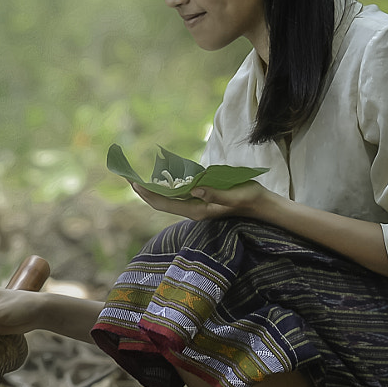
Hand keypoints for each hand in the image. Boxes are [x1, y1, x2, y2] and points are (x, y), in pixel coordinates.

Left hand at [130, 179, 278, 222]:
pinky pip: (176, 195)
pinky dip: (164, 187)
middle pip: (161, 202)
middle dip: (144, 190)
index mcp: (196, 210)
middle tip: (127, 176)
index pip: (165, 203)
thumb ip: (214, 194)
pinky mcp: (199, 200)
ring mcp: (195, 206)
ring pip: (167, 199)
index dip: (147, 193)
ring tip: (136, 176)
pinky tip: (158, 178)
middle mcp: (192, 210)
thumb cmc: (248, 198)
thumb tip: (194, 189)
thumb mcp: (233, 195)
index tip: (133, 182)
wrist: (260, 204)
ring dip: (152, 189)